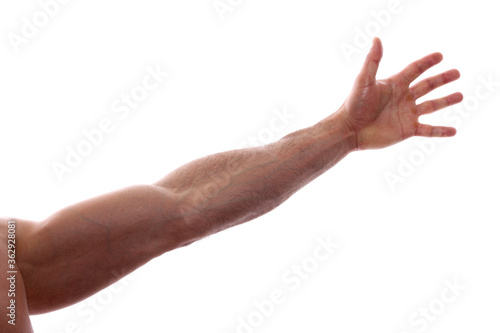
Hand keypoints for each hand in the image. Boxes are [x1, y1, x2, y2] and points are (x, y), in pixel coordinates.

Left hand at [339, 38, 462, 149]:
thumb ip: (372, 61)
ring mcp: (406, 114)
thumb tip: (377, 39)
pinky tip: (454, 131)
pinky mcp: (407, 130)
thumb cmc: (354, 105)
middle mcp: (403, 98)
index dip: (427, 62)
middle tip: (457, 73)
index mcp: (395, 84)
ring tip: (460, 95)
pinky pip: (428, 130)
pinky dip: (441, 131)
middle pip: (427, 86)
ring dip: (446, 101)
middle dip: (442, 79)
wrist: (350, 130)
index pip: (415, 70)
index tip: (440, 55)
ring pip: (431, 106)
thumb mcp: (364, 81)